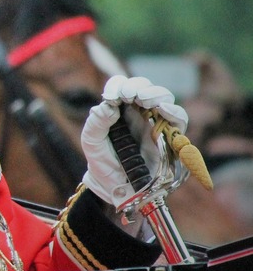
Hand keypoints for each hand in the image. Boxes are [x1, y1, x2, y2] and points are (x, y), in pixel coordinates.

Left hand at [81, 75, 188, 204]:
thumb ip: (96, 122)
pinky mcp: (168, 137)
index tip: (114, 96)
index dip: (119, 85)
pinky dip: (174, 111)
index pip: (122, 85)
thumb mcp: (91, 140)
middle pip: (145, 87)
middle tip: (130, 95)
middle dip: (139, 86)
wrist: (114, 185)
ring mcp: (154, 122)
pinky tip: (163, 109)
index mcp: (118, 107)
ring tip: (144, 100)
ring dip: (155, 94)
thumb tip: (109, 105)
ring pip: (164, 98)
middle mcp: (137, 111)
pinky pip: (178, 119)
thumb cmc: (101, 160)